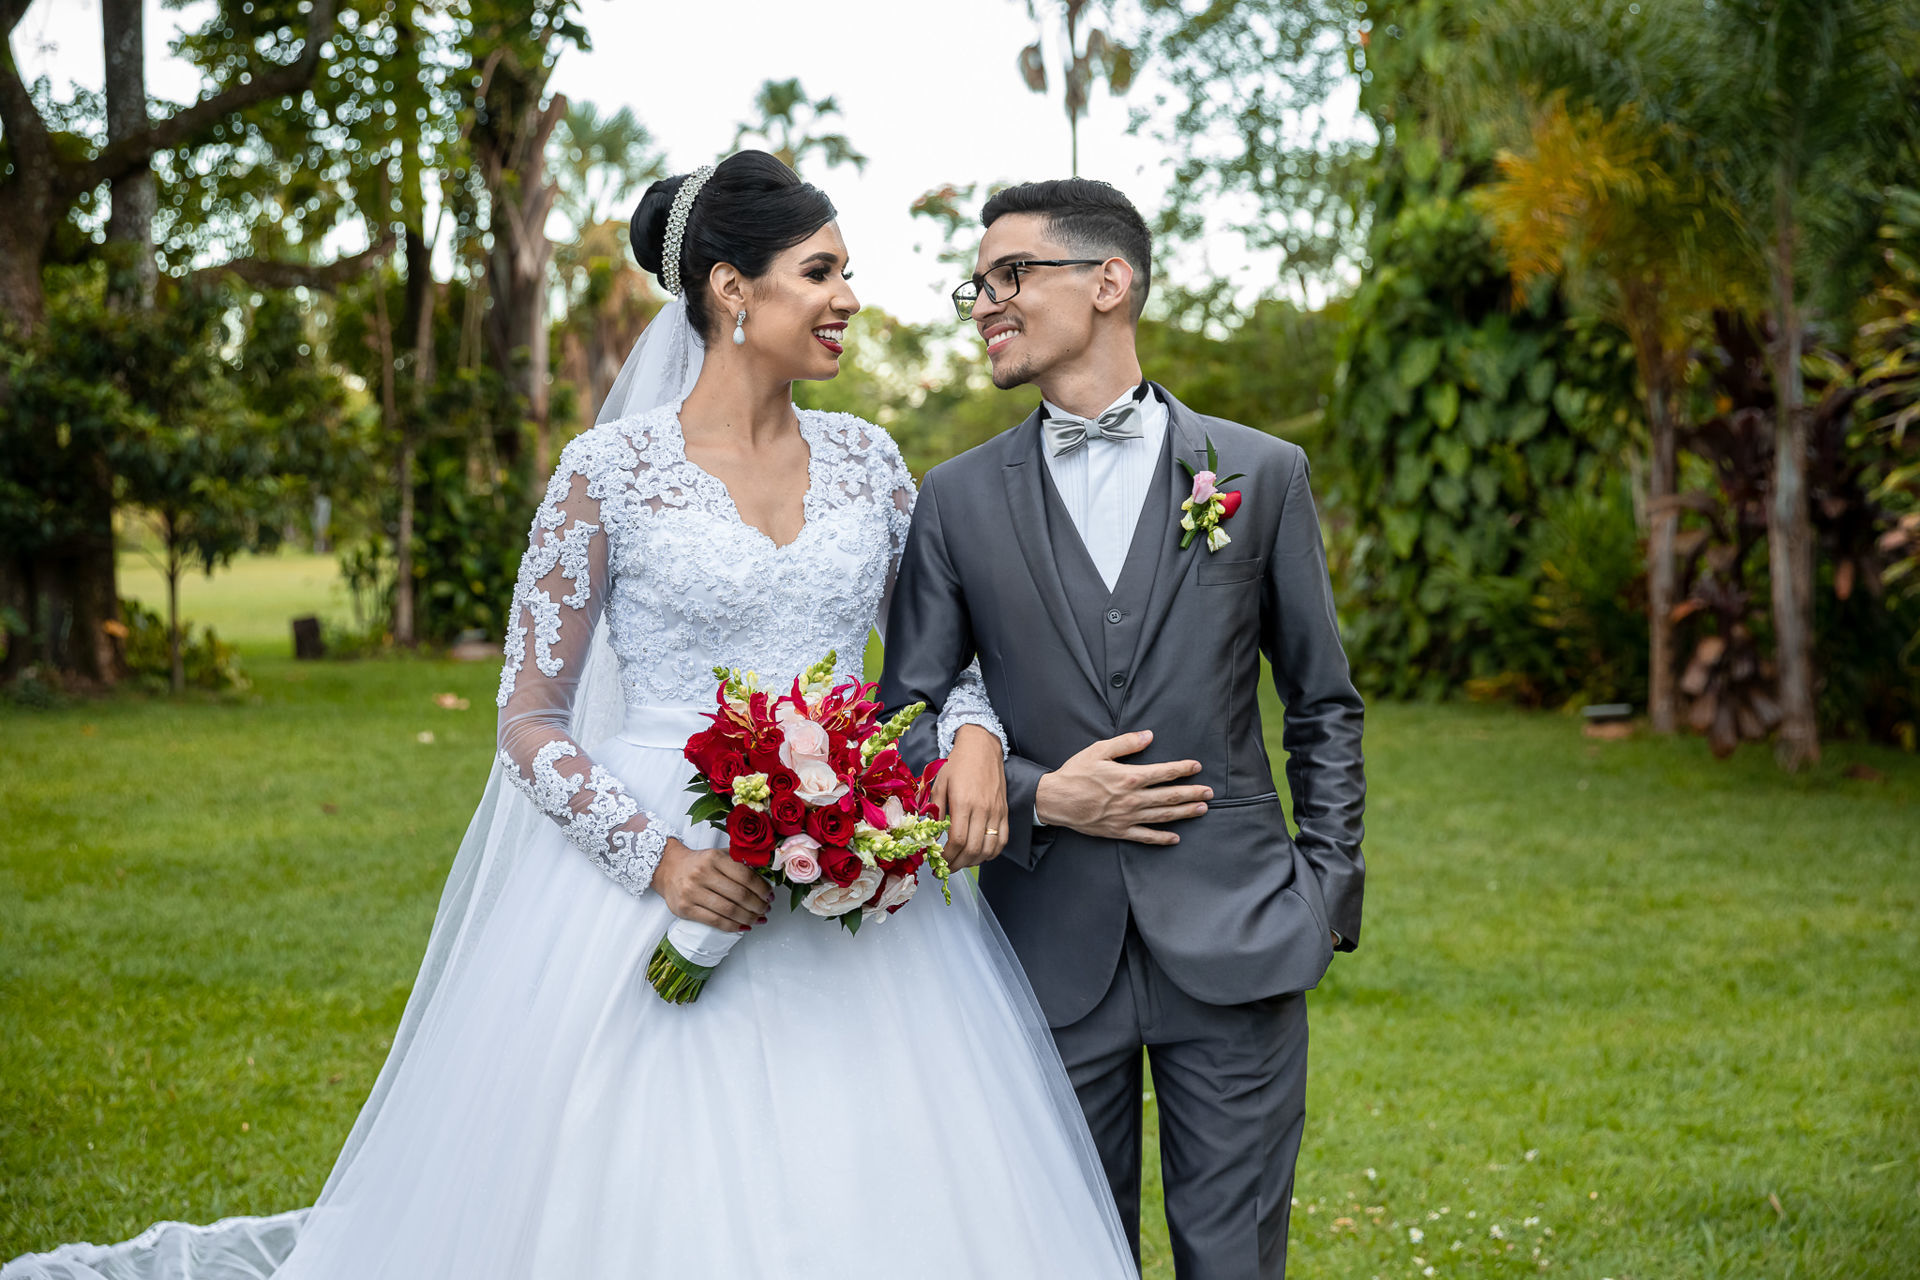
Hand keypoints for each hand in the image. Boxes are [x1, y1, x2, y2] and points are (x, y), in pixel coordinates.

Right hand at [652, 837, 772, 931]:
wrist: (668, 868)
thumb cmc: (699, 863)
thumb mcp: (718, 854)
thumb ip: (740, 862)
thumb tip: (767, 878)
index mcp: (714, 858)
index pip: (746, 876)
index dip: (762, 889)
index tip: (770, 895)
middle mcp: (702, 874)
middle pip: (739, 895)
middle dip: (758, 905)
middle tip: (766, 908)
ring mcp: (692, 892)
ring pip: (729, 911)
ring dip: (749, 918)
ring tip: (759, 919)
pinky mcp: (685, 909)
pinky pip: (715, 921)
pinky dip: (733, 926)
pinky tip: (744, 927)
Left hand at [932, 723, 1008, 869]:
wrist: (981, 747)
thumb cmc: (958, 763)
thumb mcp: (939, 783)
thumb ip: (935, 810)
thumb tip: (931, 835)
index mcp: (963, 802)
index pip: (957, 840)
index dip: (947, 856)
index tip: (939, 860)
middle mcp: (982, 809)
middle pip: (973, 849)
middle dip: (958, 864)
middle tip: (947, 867)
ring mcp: (996, 812)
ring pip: (989, 849)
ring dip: (975, 862)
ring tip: (962, 862)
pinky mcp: (1004, 812)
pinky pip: (1002, 840)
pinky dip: (992, 853)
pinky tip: (980, 854)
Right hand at [1033, 730, 1209, 844]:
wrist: (1055, 800)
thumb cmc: (1075, 773)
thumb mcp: (1098, 750)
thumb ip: (1125, 743)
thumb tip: (1148, 736)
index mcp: (1129, 777)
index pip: (1164, 773)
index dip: (1182, 769)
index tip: (1196, 767)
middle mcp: (1133, 799)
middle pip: (1170, 796)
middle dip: (1192, 793)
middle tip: (1210, 792)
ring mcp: (1127, 817)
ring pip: (1163, 815)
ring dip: (1185, 812)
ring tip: (1202, 809)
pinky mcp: (1119, 831)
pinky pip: (1146, 836)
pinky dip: (1162, 838)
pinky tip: (1176, 838)